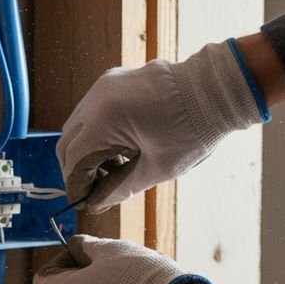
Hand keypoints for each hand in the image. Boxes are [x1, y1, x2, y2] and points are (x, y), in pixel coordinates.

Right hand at [57, 40, 268, 210]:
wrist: (217, 88)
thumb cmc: (194, 128)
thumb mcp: (157, 168)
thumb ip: (120, 188)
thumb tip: (96, 203)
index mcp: (105, 118)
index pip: (74, 159)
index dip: (76, 185)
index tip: (83, 202)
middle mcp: (97, 97)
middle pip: (68, 141)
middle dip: (77, 169)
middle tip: (94, 190)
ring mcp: (104, 85)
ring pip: (78, 125)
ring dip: (87, 151)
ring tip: (113, 171)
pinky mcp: (113, 80)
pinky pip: (92, 111)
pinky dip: (97, 133)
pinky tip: (120, 148)